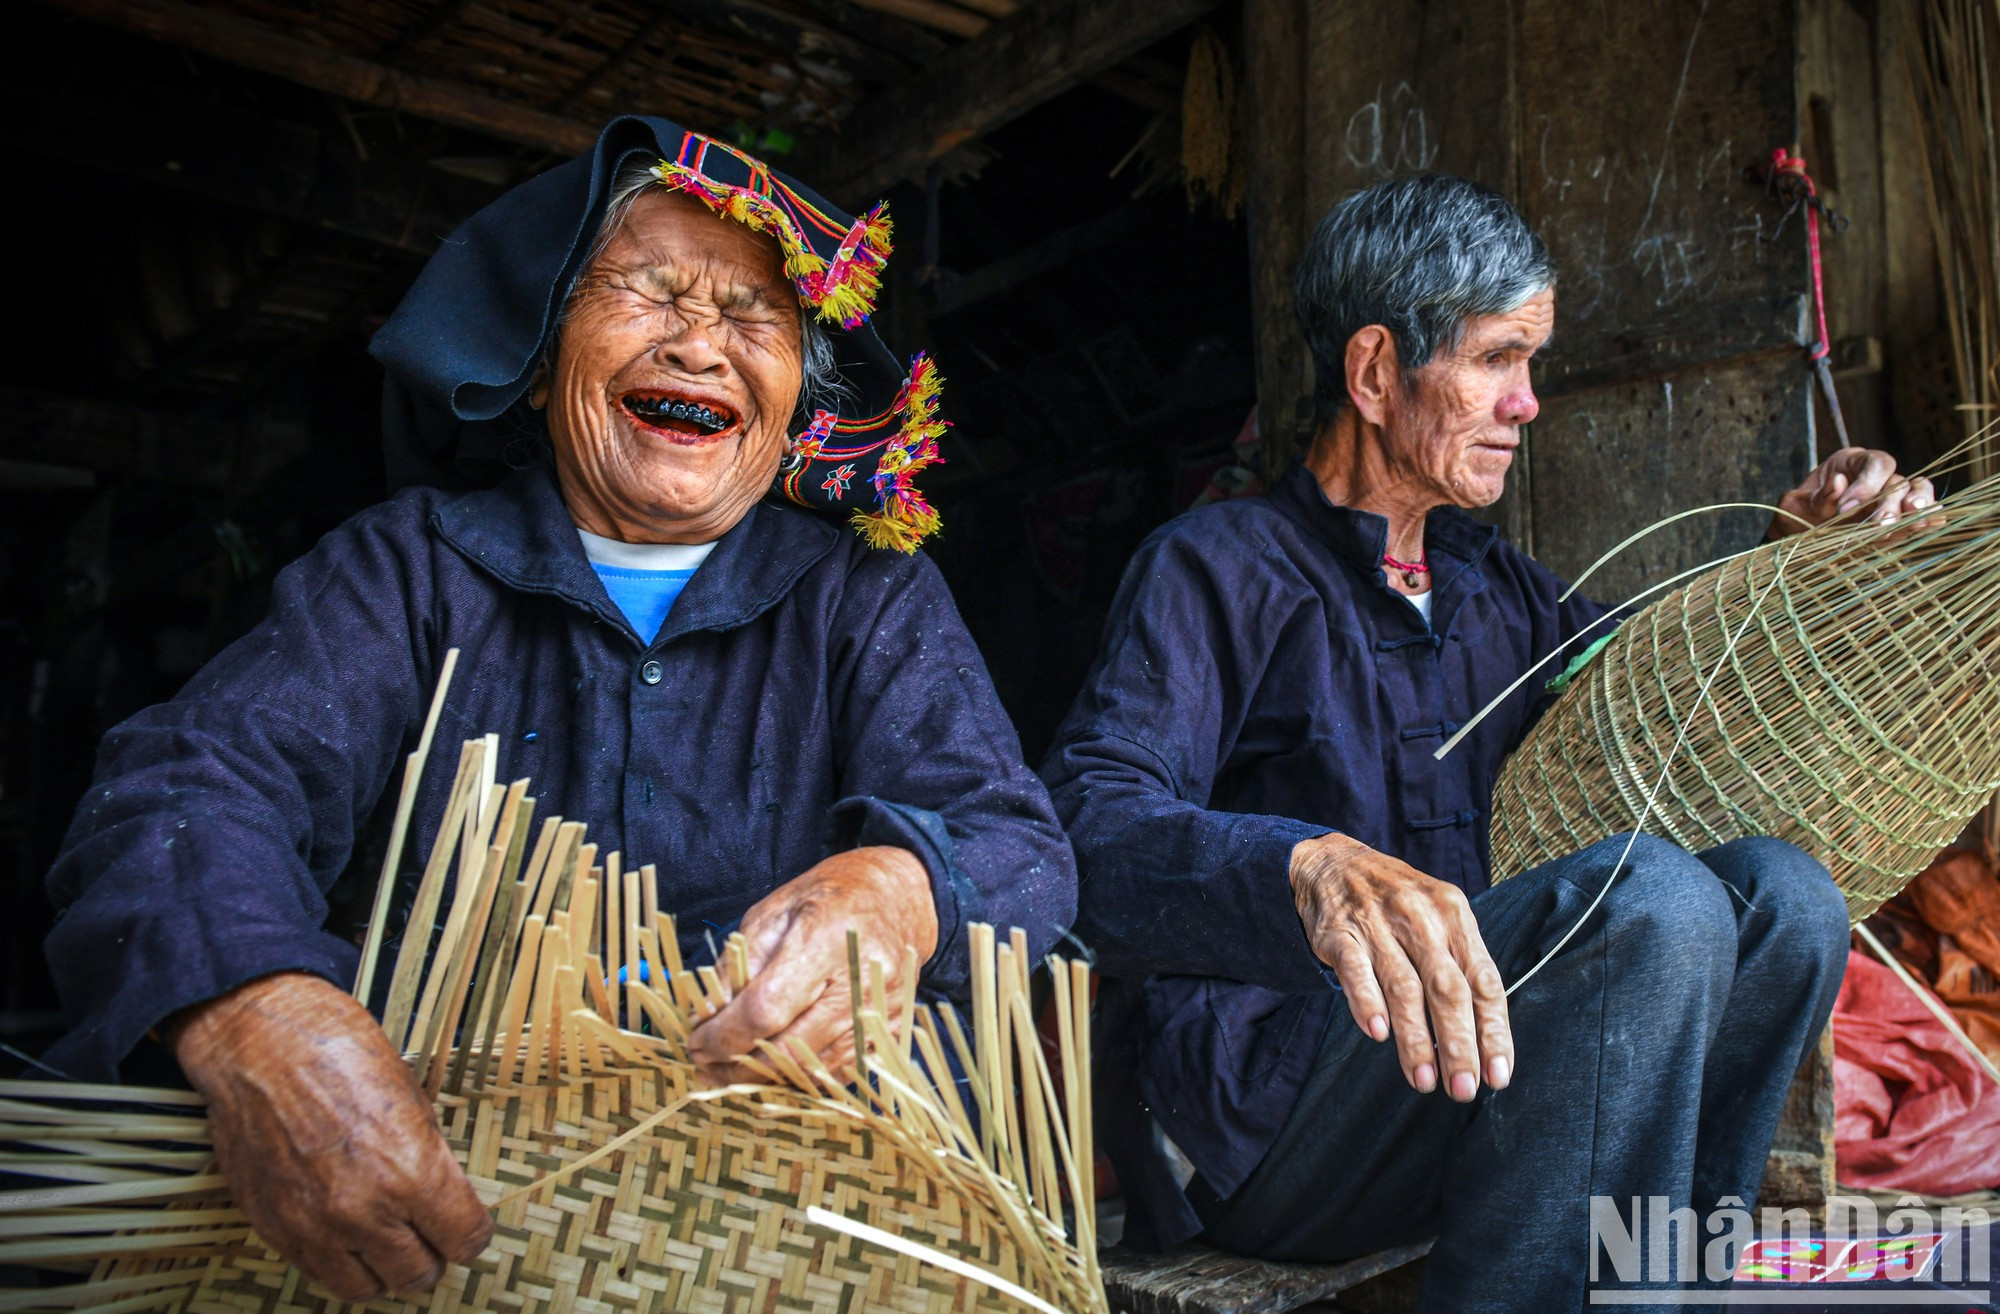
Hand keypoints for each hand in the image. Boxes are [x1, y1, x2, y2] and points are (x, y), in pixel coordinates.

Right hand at [169, 972, 491, 1299]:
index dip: (472, 1234)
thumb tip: (442, 1197)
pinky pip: (318, 1271)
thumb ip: (428, 1158)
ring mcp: (313, 1226)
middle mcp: (363, 1212)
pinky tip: (345, 1230)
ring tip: (388, 1240)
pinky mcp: (274, 1228)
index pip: (464, 1239)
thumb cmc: (339, 1053)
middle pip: (418, 1274)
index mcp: (411, 1173)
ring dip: (384, 1268)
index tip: (468, 1226)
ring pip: (366, 1287)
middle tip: (430, 1234)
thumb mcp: (412, 1099)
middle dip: (432, 1255)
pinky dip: (339, 1259)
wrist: (258, 1044)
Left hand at [685, 846, 935, 1084]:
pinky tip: (775, 1068)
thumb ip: (740, 963)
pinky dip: (802, 1078)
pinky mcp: (893, 1033)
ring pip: (814, 1071)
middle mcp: (861, 980)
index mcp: (826, 939)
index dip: (724, 1034)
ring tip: (732, 1071)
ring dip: (766, 1079)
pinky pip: (839, 1074)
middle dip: (737, 1066)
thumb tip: (706, 1016)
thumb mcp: (775, 911)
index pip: (765, 1008)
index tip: (696, 1041)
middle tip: (705, 1065)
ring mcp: (882, 1012)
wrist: (901, 898)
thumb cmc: (830, 898)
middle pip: (790, 1049)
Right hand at [1290, 833, 1511, 1100]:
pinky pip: (1356, 971)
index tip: (1498, 1075)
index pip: (1484, 981)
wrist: (1332, 863)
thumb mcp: (1438, 918)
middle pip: (1448, 989)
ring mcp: (1378, 924)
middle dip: (1459, 1045)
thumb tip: (1483, 1037)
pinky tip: (1377, 1034)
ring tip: (1424, 1080)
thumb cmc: (1396, 902)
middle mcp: (1422, 918)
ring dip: (1415, 1039)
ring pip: (1404, 987)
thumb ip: (1460, 967)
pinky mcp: (1340, 933)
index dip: (1493, 1032)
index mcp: (1455, 917)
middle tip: (1464, 1089)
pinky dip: (1367, 1002)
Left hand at [1770, 447, 1934, 538]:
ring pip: (1916, 493)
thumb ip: (1816, 496)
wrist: (1801, 537)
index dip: (1868, 483)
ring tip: (1916, 522)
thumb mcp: (1795, 505)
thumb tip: (1838, 483)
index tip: (1846, 508)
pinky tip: (1931, 525)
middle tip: (1880, 525)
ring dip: (1918, 507)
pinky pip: (1921, 513)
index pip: (1875, 463)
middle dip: (1890, 504)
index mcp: (1852, 463)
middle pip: (1897, 481)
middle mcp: (1877, 477)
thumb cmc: (1798, 515)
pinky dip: (1928, 518)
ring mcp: (1892, 498)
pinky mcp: (1899, 519)